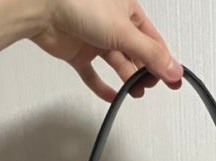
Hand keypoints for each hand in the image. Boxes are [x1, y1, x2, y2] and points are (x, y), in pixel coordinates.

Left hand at [0, 0, 182, 100]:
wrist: (41, 8)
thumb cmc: (80, 4)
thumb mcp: (125, 31)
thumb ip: (151, 54)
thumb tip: (174, 71)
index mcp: (128, 11)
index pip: (153, 40)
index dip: (164, 60)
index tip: (173, 80)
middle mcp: (113, 24)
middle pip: (136, 53)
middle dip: (146, 71)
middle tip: (153, 86)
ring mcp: (95, 39)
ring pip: (117, 63)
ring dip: (128, 79)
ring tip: (136, 92)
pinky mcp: (78, 53)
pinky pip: (93, 74)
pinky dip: (102, 87)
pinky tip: (114, 96)